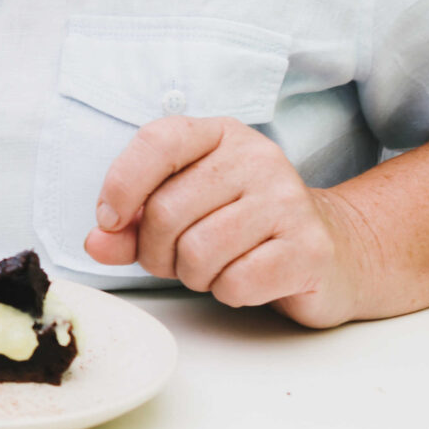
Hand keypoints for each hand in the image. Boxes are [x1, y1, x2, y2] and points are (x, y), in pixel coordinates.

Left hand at [83, 117, 370, 327]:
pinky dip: (228, 292)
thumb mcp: (183, 213)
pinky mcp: (309, 248)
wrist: (331, 250)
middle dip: (156, 251)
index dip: (121, 184)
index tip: (110, 220)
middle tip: (175, 259)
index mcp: (219, 135)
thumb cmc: (242, 227)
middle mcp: (257, 158)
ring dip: (193, 275)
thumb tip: (96, 241)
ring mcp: (288, 201)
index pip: (158, 141)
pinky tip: (245, 279)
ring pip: (198, 252)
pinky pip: (236, 282)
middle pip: (166, 211)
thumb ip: (133, 226)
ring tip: (213, 267)